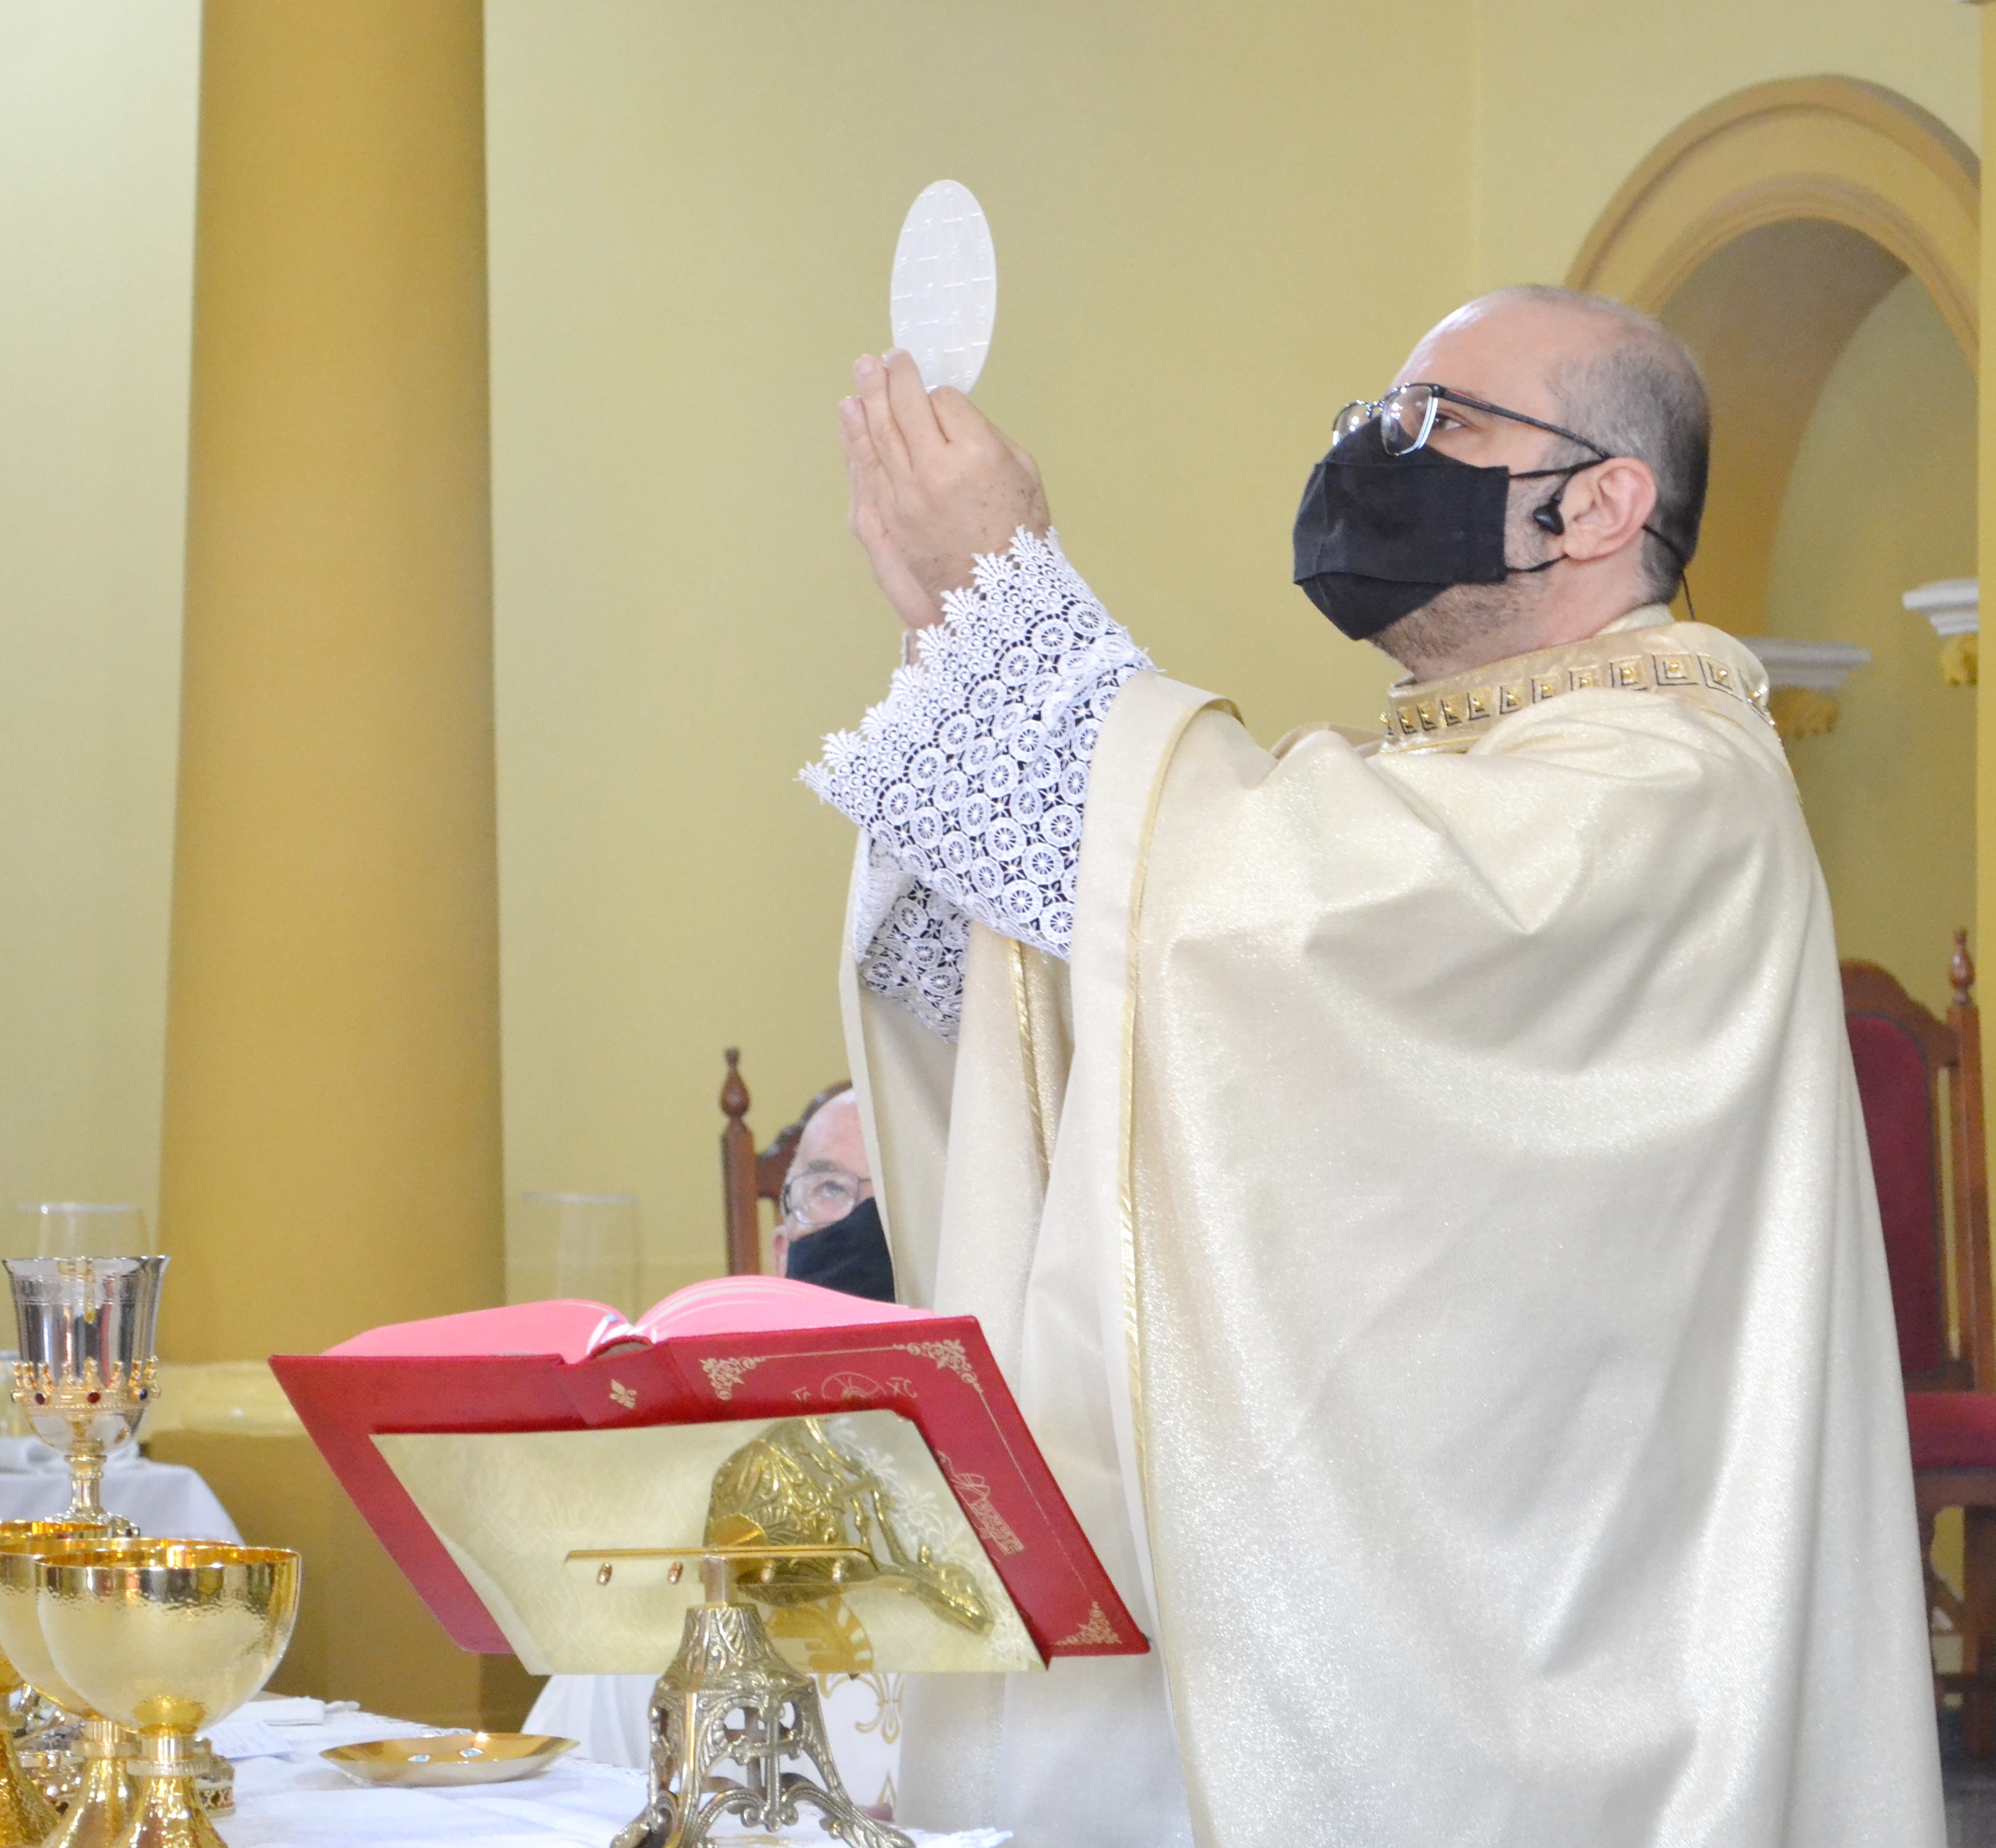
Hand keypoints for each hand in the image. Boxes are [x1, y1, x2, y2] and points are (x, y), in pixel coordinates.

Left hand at [839, 349, 1049, 629]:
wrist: (998, 599)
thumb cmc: (1019, 537)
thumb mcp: (1022, 474)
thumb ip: (987, 435)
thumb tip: (951, 412)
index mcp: (976, 455)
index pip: (945, 401)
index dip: (941, 393)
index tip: (938, 392)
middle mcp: (936, 471)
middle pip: (905, 408)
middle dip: (894, 377)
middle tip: (886, 358)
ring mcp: (907, 496)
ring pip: (880, 433)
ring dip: (869, 396)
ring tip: (863, 370)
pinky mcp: (889, 518)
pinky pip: (868, 467)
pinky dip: (857, 436)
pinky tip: (851, 413)